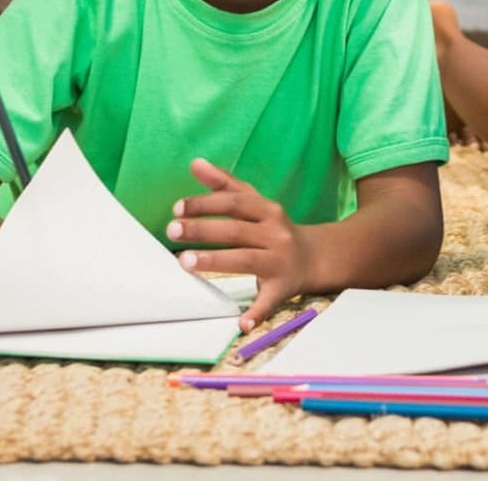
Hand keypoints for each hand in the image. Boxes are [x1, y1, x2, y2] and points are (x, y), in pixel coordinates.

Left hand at [169, 157, 314, 329]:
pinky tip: (240, 323)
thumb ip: (225, 183)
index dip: (205, 204)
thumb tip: (195, 163)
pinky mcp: (283, 288)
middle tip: (172, 231)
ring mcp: (280, 261)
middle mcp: (275, 234)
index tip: (178, 208)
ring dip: (215, 261)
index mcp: (267, 210)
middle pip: (236, 230)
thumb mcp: (255, 202)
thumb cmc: (274, 227)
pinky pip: (269, 301)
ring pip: (245, 260)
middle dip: (202, 230)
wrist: (315, 257)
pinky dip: (256, 313)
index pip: (233, 203)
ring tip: (185, 261)